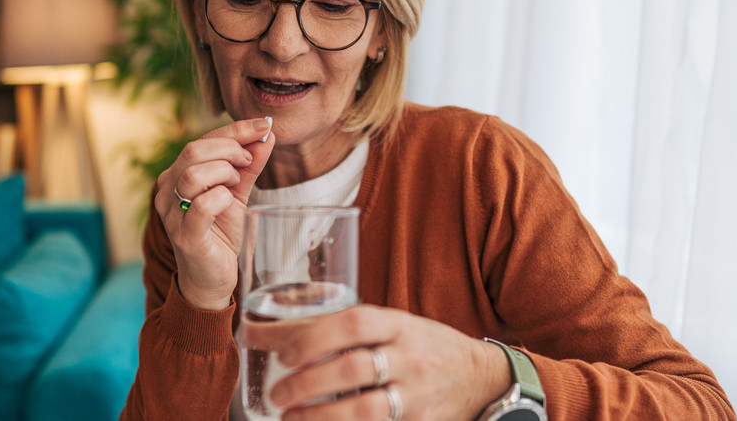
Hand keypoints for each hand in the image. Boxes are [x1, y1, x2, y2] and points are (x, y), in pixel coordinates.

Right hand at [154, 118, 273, 310]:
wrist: (211, 279)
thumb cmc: (220, 234)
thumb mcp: (236, 193)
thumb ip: (249, 166)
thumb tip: (267, 136)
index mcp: (176, 176)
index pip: (201, 141)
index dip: (234, 130)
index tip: (262, 126)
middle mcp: (167, 192)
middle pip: (193, 151)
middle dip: (230, 149)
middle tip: (248, 162)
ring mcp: (172, 215)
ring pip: (194, 174)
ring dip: (225, 173)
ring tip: (236, 185)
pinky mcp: (186, 236)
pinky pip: (202, 205)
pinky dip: (222, 197)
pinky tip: (229, 203)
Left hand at [242, 305, 511, 419]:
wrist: (481, 377)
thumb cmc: (420, 346)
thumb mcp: (387, 326)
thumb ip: (332, 328)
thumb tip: (255, 332)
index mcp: (399, 324)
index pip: (354, 324)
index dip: (314, 339)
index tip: (284, 356)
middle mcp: (411, 357)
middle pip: (353, 369)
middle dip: (307, 384)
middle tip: (278, 393)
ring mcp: (418, 394)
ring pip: (365, 409)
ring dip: (320, 417)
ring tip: (290, 418)